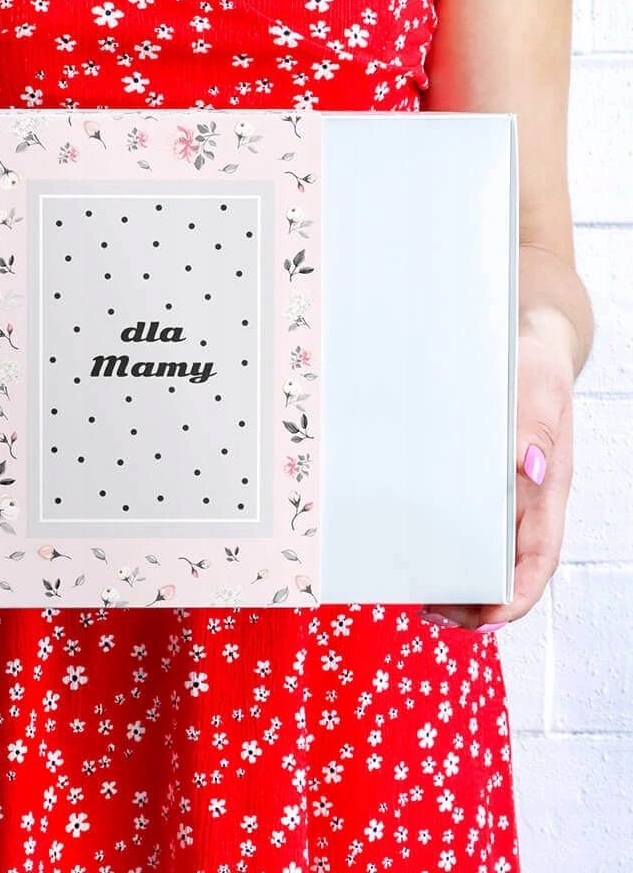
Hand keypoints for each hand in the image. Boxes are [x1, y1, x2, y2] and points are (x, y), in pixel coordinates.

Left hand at [420, 328, 574, 632]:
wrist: (522, 341)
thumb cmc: (534, 363)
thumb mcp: (538, 385)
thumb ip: (536, 425)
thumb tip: (530, 471)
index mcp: (547, 489)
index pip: (538, 556)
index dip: (516, 595)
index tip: (485, 618)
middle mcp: (525, 498)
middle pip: (506, 566)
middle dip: (474, 600)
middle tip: (431, 613)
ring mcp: (500, 491)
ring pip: (482, 549)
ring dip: (454, 579)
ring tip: (415, 593)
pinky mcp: (474, 478)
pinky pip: (460, 519)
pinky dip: (440, 542)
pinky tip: (412, 549)